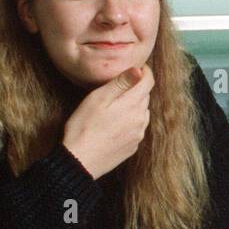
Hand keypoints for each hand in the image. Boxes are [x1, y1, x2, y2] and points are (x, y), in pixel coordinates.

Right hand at [62, 65, 153, 179]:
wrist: (80, 162)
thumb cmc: (84, 128)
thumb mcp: (98, 99)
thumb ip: (120, 83)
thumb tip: (138, 69)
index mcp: (133, 105)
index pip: (148, 81)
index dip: (145, 71)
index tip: (138, 66)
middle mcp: (141, 119)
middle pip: (145, 96)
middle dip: (137, 87)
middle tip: (122, 84)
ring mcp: (138, 134)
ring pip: (143, 112)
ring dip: (135, 105)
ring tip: (117, 104)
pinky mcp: (133, 146)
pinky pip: (137, 128)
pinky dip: (131, 121)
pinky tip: (116, 123)